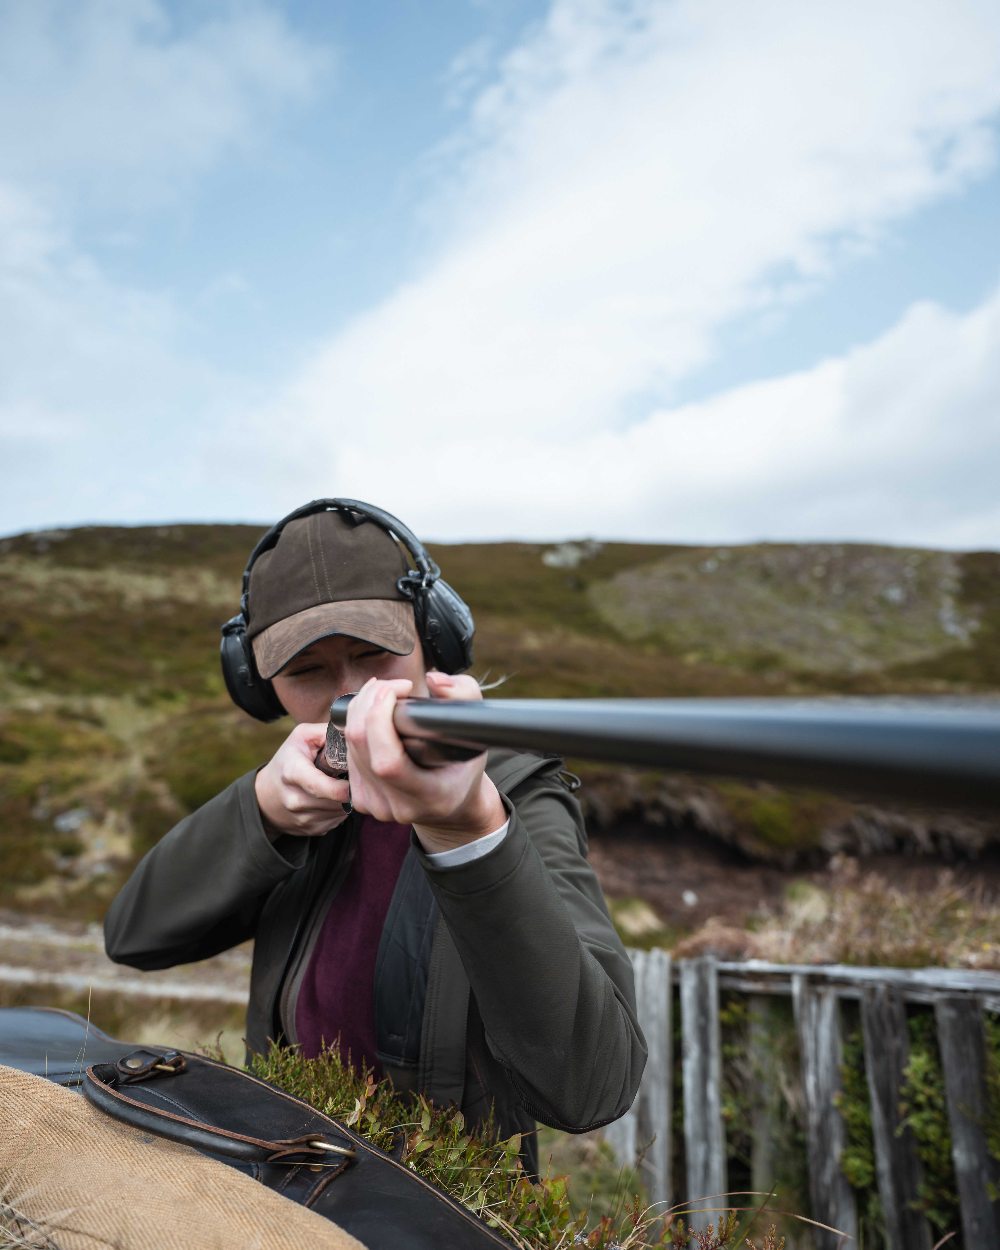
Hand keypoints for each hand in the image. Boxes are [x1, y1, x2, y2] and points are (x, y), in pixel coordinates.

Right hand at [255, 722, 351, 837]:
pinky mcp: (312, 830)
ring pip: (341, 811)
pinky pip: (338, 821)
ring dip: (347, 799)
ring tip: (340, 784)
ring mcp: (303, 818)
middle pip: (337, 800)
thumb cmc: (289, 760)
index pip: (322, 786)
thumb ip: (327, 732)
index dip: (344, 786)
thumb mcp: (301, 737)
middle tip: (352, 776)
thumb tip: (354, 732)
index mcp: (292, 773)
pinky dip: (340, 810)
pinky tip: (333, 798)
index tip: (355, 778)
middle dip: (350, 789)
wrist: (266, 796)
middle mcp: (295, 800)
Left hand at [344, 671, 506, 853]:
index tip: (396, 691)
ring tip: (382, 694)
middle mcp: (400, 806)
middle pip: (362, 748)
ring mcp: (377, 807)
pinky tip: (370, 716)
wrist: (452, 805)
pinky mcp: (362, 801)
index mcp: (432, 796)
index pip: (388, 763)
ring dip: (360, 712)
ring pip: (351, 749)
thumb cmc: (465, 766)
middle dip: (369, 704)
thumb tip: (434, 680)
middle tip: (389, 685)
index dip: (380, 720)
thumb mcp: (478, 730)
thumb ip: (464, 696)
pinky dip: (355, 729)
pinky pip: (348, 756)